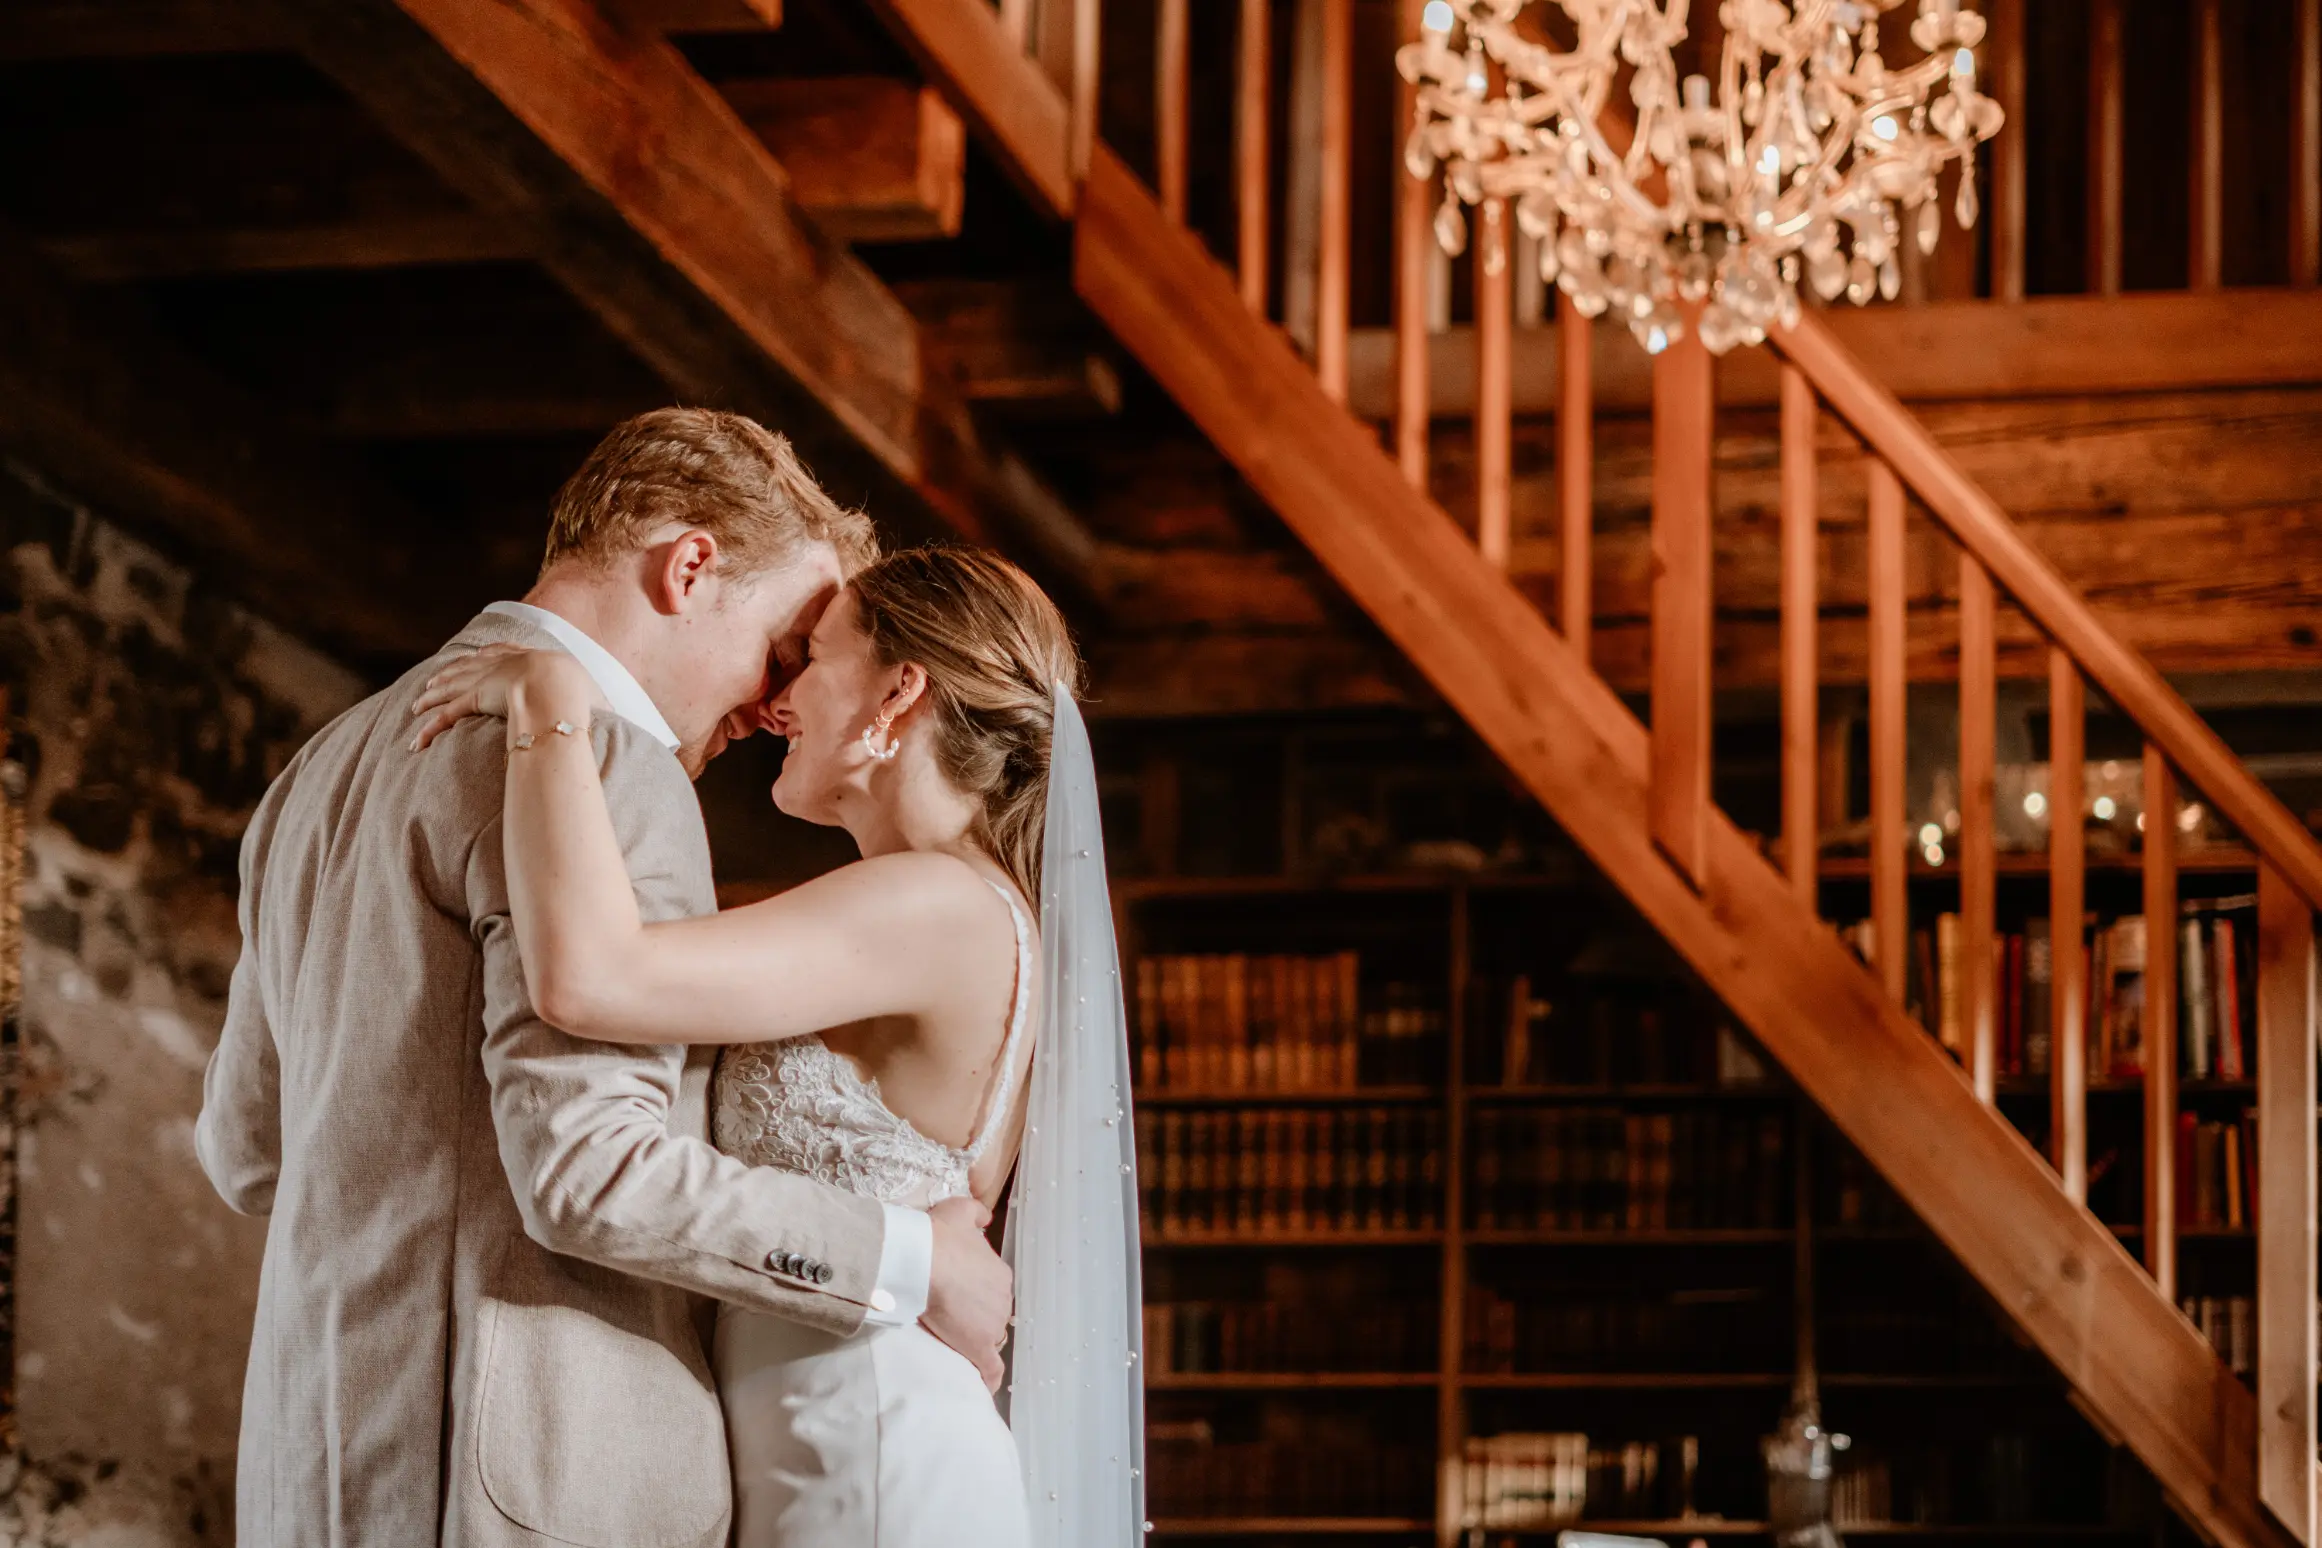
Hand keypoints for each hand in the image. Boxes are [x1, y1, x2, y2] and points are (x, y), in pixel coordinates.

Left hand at [408, 644, 602, 750]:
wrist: (559, 689)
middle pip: (471, 666)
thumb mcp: (595, 694)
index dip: (489, 655)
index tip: (479, 656)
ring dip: (432, 695)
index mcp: (532, 659)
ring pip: (452, 687)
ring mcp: (487, 679)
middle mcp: (504, 663)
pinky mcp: (474, 698)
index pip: (504, 652)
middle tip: (435, 679)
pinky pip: (445, 716)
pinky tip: (416, 740)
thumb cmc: (581, 694)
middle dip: (452, 672)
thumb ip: (598, 703)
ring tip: (418, 703)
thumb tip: (621, 715)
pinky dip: (429, 728)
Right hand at [921, 1196, 1011, 1392]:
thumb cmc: (939, 1237)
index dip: (977, 1295)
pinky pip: (990, 1369)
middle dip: (978, 1318)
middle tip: (952, 1319)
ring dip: (977, 1342)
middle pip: (992, 1314)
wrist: (925, 1262)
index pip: (992, 1290)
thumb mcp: (960, 1211)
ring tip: (956, 1346)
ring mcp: (993, 1325)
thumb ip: (976, 1213)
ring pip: (990, 1338)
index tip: (959, 1296)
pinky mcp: (979, 1347)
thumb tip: (985, 1218)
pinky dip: (988, 1378)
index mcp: (999, 1274)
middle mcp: (1002, 1300)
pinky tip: (984, 1386)